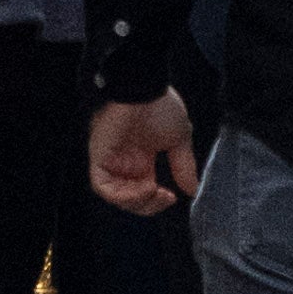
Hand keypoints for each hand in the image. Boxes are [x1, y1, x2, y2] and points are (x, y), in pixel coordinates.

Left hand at [91, 88, 197, 212]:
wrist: (145, 88)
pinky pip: (103, 186)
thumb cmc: (160, 105)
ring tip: (154, 192)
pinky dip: (122, 194)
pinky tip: (144, 188)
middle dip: (148, 205)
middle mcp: (124, 161)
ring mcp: (110, 159)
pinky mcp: (99, 156)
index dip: (156, 201)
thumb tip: (192, 189)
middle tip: (165, 198)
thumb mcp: (180, 139)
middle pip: (129, 199)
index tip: (172, 197)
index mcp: (141, 158)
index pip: (143, 191)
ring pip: (116, 196)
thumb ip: (184, 166)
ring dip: (137, 201)